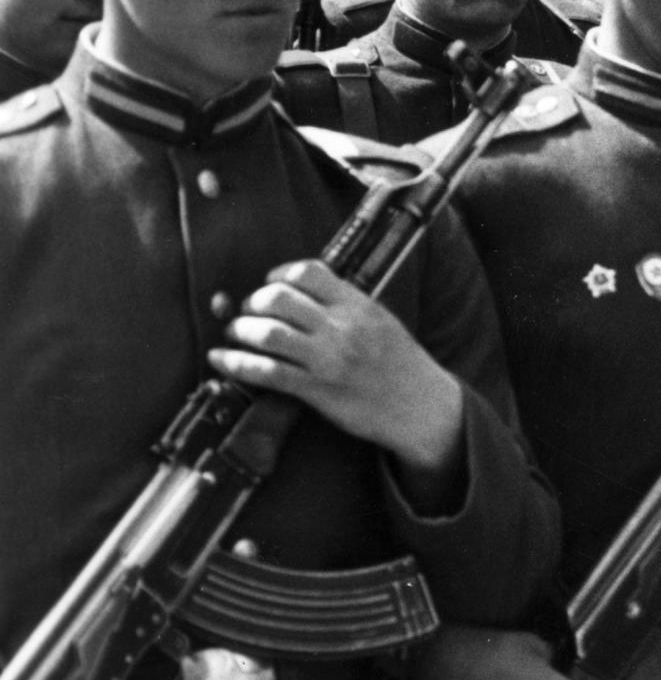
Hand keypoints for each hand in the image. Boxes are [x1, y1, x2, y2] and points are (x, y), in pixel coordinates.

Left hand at [208, 260, 463, 478]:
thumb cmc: (401, 364)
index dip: (278, 275)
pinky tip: (220, 359)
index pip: (307, 272)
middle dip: (252, 302)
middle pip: (279, 299)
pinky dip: (235, 364)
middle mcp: (342, 328)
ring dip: (240, 330)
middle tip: (248, 312)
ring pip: (268, 333)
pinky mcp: (318, 389)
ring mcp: (329, 360)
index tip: (270, 284)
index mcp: (359, 306)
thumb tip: (303, 293)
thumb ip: (346, 305)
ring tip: (235, 333)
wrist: (421, 406)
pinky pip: (267, 372)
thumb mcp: (382, 321)